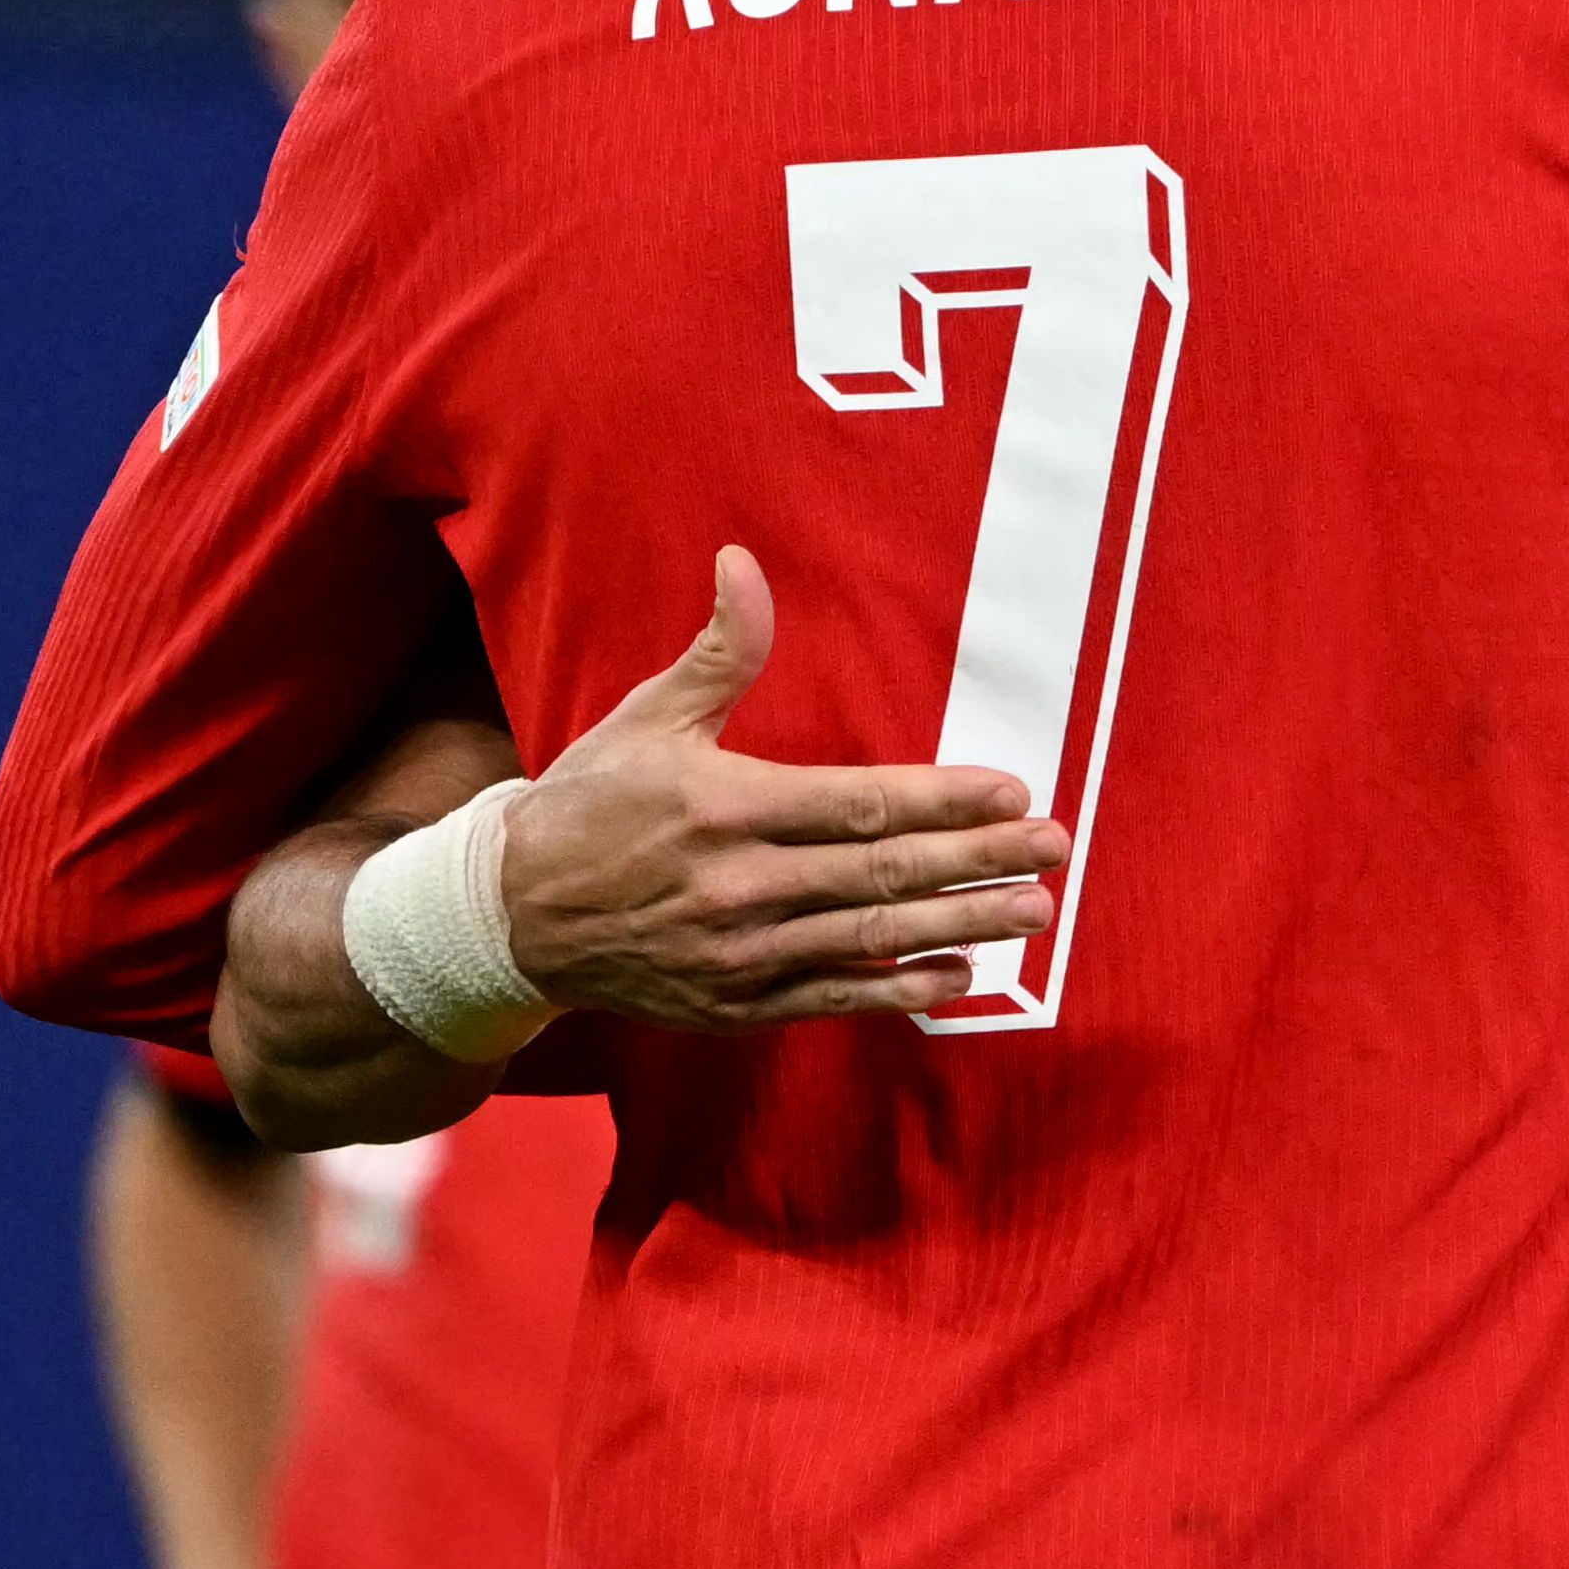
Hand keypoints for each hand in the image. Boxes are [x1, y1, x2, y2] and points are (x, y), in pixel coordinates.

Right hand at [502, 547, 1071, 1030]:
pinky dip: (901, 987)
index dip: (943, 799)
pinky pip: (836, 999)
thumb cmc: (588, 803)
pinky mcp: (737, 1006)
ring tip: (1034, 910)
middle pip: (884, 870)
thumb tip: (745, 562)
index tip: (1014, 789)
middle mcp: (742, 888)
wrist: (512, 918)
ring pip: (873, 937)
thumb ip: (719, 651)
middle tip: (1057, 847)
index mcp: (725, 807)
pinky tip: (961, 971)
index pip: (860, 803)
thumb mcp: (647, 717)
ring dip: (963, 922)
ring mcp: (742, 956)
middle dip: (980, 859)